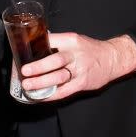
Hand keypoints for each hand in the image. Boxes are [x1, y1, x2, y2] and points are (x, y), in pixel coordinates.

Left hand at [20, 32, 135, 101]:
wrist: (113, 59)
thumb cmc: (90, 50)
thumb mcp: (74, 40)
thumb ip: (57, 43)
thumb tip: (35, 46)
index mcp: (71, 41)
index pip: (51, 40)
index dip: (36, 45)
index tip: (22, 52)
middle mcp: (75, 55)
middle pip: (55, 60)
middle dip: (38, 67)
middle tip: (24, 71)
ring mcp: (80, 70)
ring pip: (59, 77)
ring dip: (42, 82)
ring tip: (28, 86)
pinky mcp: (82, 83)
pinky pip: (65, 91)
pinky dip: (52, 95)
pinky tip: (41, 97)